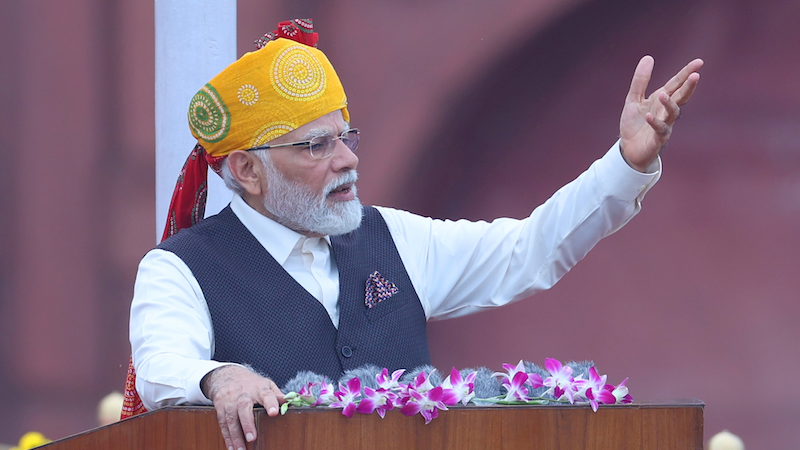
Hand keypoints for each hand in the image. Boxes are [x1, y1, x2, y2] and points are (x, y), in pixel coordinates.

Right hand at [201, 365, 284, 449]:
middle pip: (244, 406)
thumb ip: (277, 395)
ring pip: (231, 417)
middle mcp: (243, 393)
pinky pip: (222, 422)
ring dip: (235, 435)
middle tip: (252, 438)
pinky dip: (226, 436)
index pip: (266, 394)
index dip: (270, 403)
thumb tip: (291, 402)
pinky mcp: (219, 405)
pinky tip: (231, 447)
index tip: (274, 413)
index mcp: (259, 388)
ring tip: (241, 449)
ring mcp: (229, 399)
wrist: (227, 375)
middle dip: (247, 423)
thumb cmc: (251, 384)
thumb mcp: (266, 384)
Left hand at [619, 55, 702, 171]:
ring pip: (673, 113)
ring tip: (662, 94)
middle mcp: (666, 110)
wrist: (628, 149)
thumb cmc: (634, 124)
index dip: (686, 73)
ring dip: (670, 104)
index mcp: (661, 99)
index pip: (676, 84)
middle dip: (688, 87)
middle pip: (681, 97)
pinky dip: (655, 123)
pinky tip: (648, 116)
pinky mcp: (658, 139)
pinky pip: (660, 130)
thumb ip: (640, 80)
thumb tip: (648, 57)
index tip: (699, 62)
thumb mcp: (634, 99)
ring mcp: (665, 124)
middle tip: (696, 76)